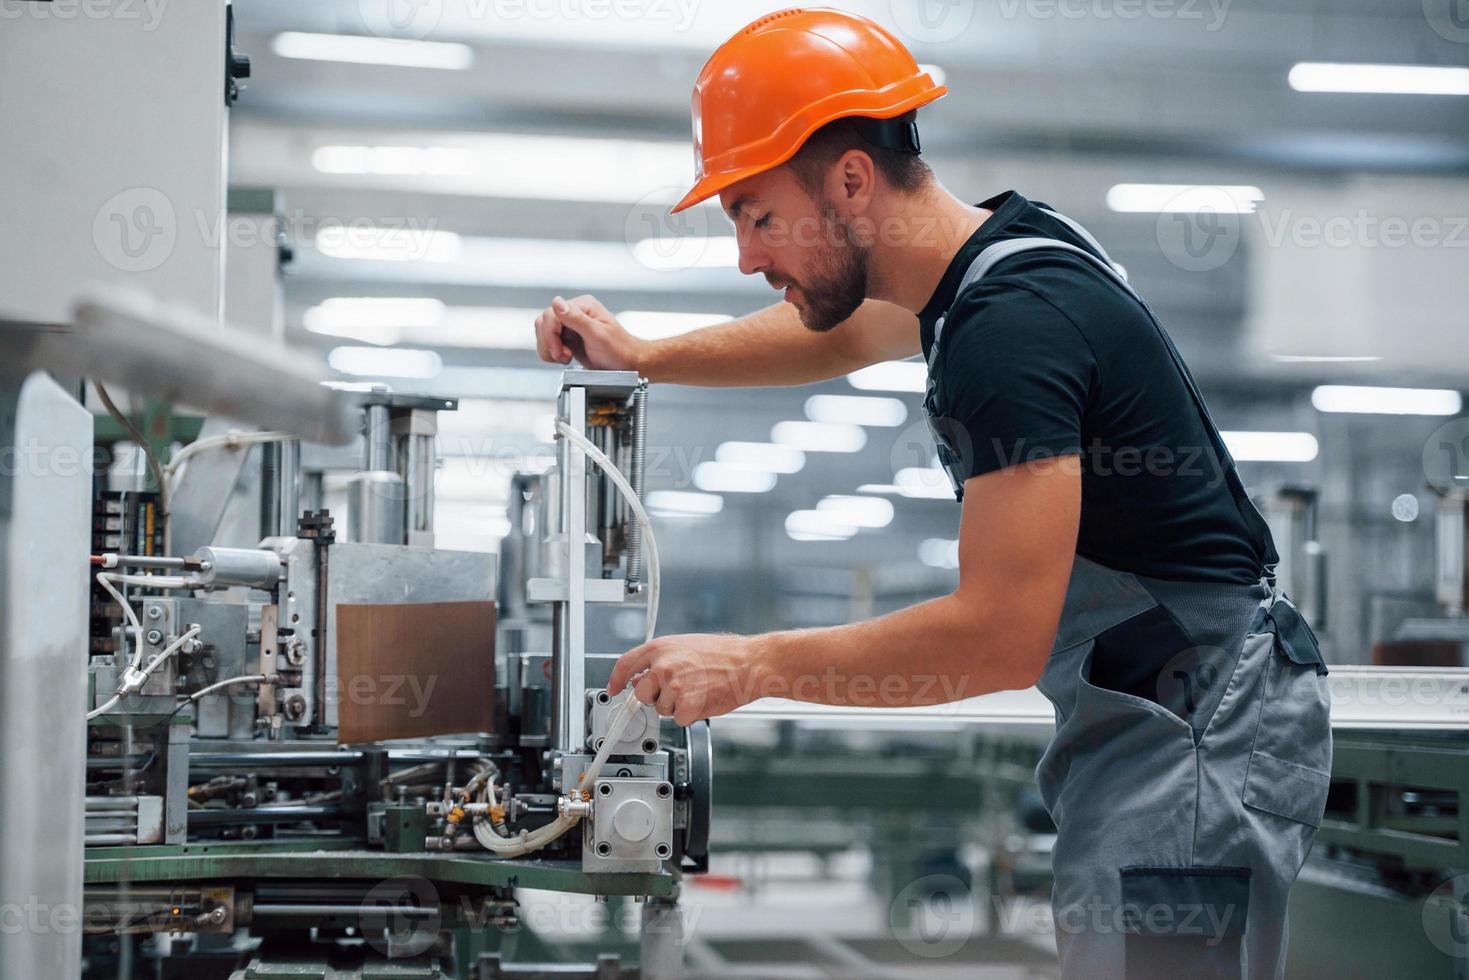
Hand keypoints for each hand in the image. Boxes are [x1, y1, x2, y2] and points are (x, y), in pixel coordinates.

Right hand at [533, 294, 649, 370]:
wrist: (627, 364)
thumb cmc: (619, 350)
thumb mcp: (597, 334)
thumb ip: (575, 318)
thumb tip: (556, 302)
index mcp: (582, 306)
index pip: (551, 314)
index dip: (551, 334)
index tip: (560, 351)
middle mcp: (574, 313)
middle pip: (544, 323)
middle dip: (550, 343)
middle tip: (564, 356)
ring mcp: (570, 325)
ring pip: (543, 333)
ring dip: (550, 349)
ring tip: (567, 357)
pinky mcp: (568, 338)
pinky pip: (548, 343)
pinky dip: (552, 353)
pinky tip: (566, 358)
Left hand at [607, 633, 762, 725]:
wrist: (749, 663)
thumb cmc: (723, 654)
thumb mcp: (685, 646)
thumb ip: (660, 660)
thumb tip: (643, 676)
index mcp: (660, 648)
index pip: (625, 665)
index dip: (616, 680)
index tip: (613, 689)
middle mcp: (662, 666)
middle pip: (641, 694)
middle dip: (654, 697)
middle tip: (676, 692)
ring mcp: (673, 686)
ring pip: (661, 709)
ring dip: (676, 706)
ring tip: (697, 691)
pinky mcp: (686, 704)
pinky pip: (678, 719)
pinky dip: (690, 715)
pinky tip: (703, 700)